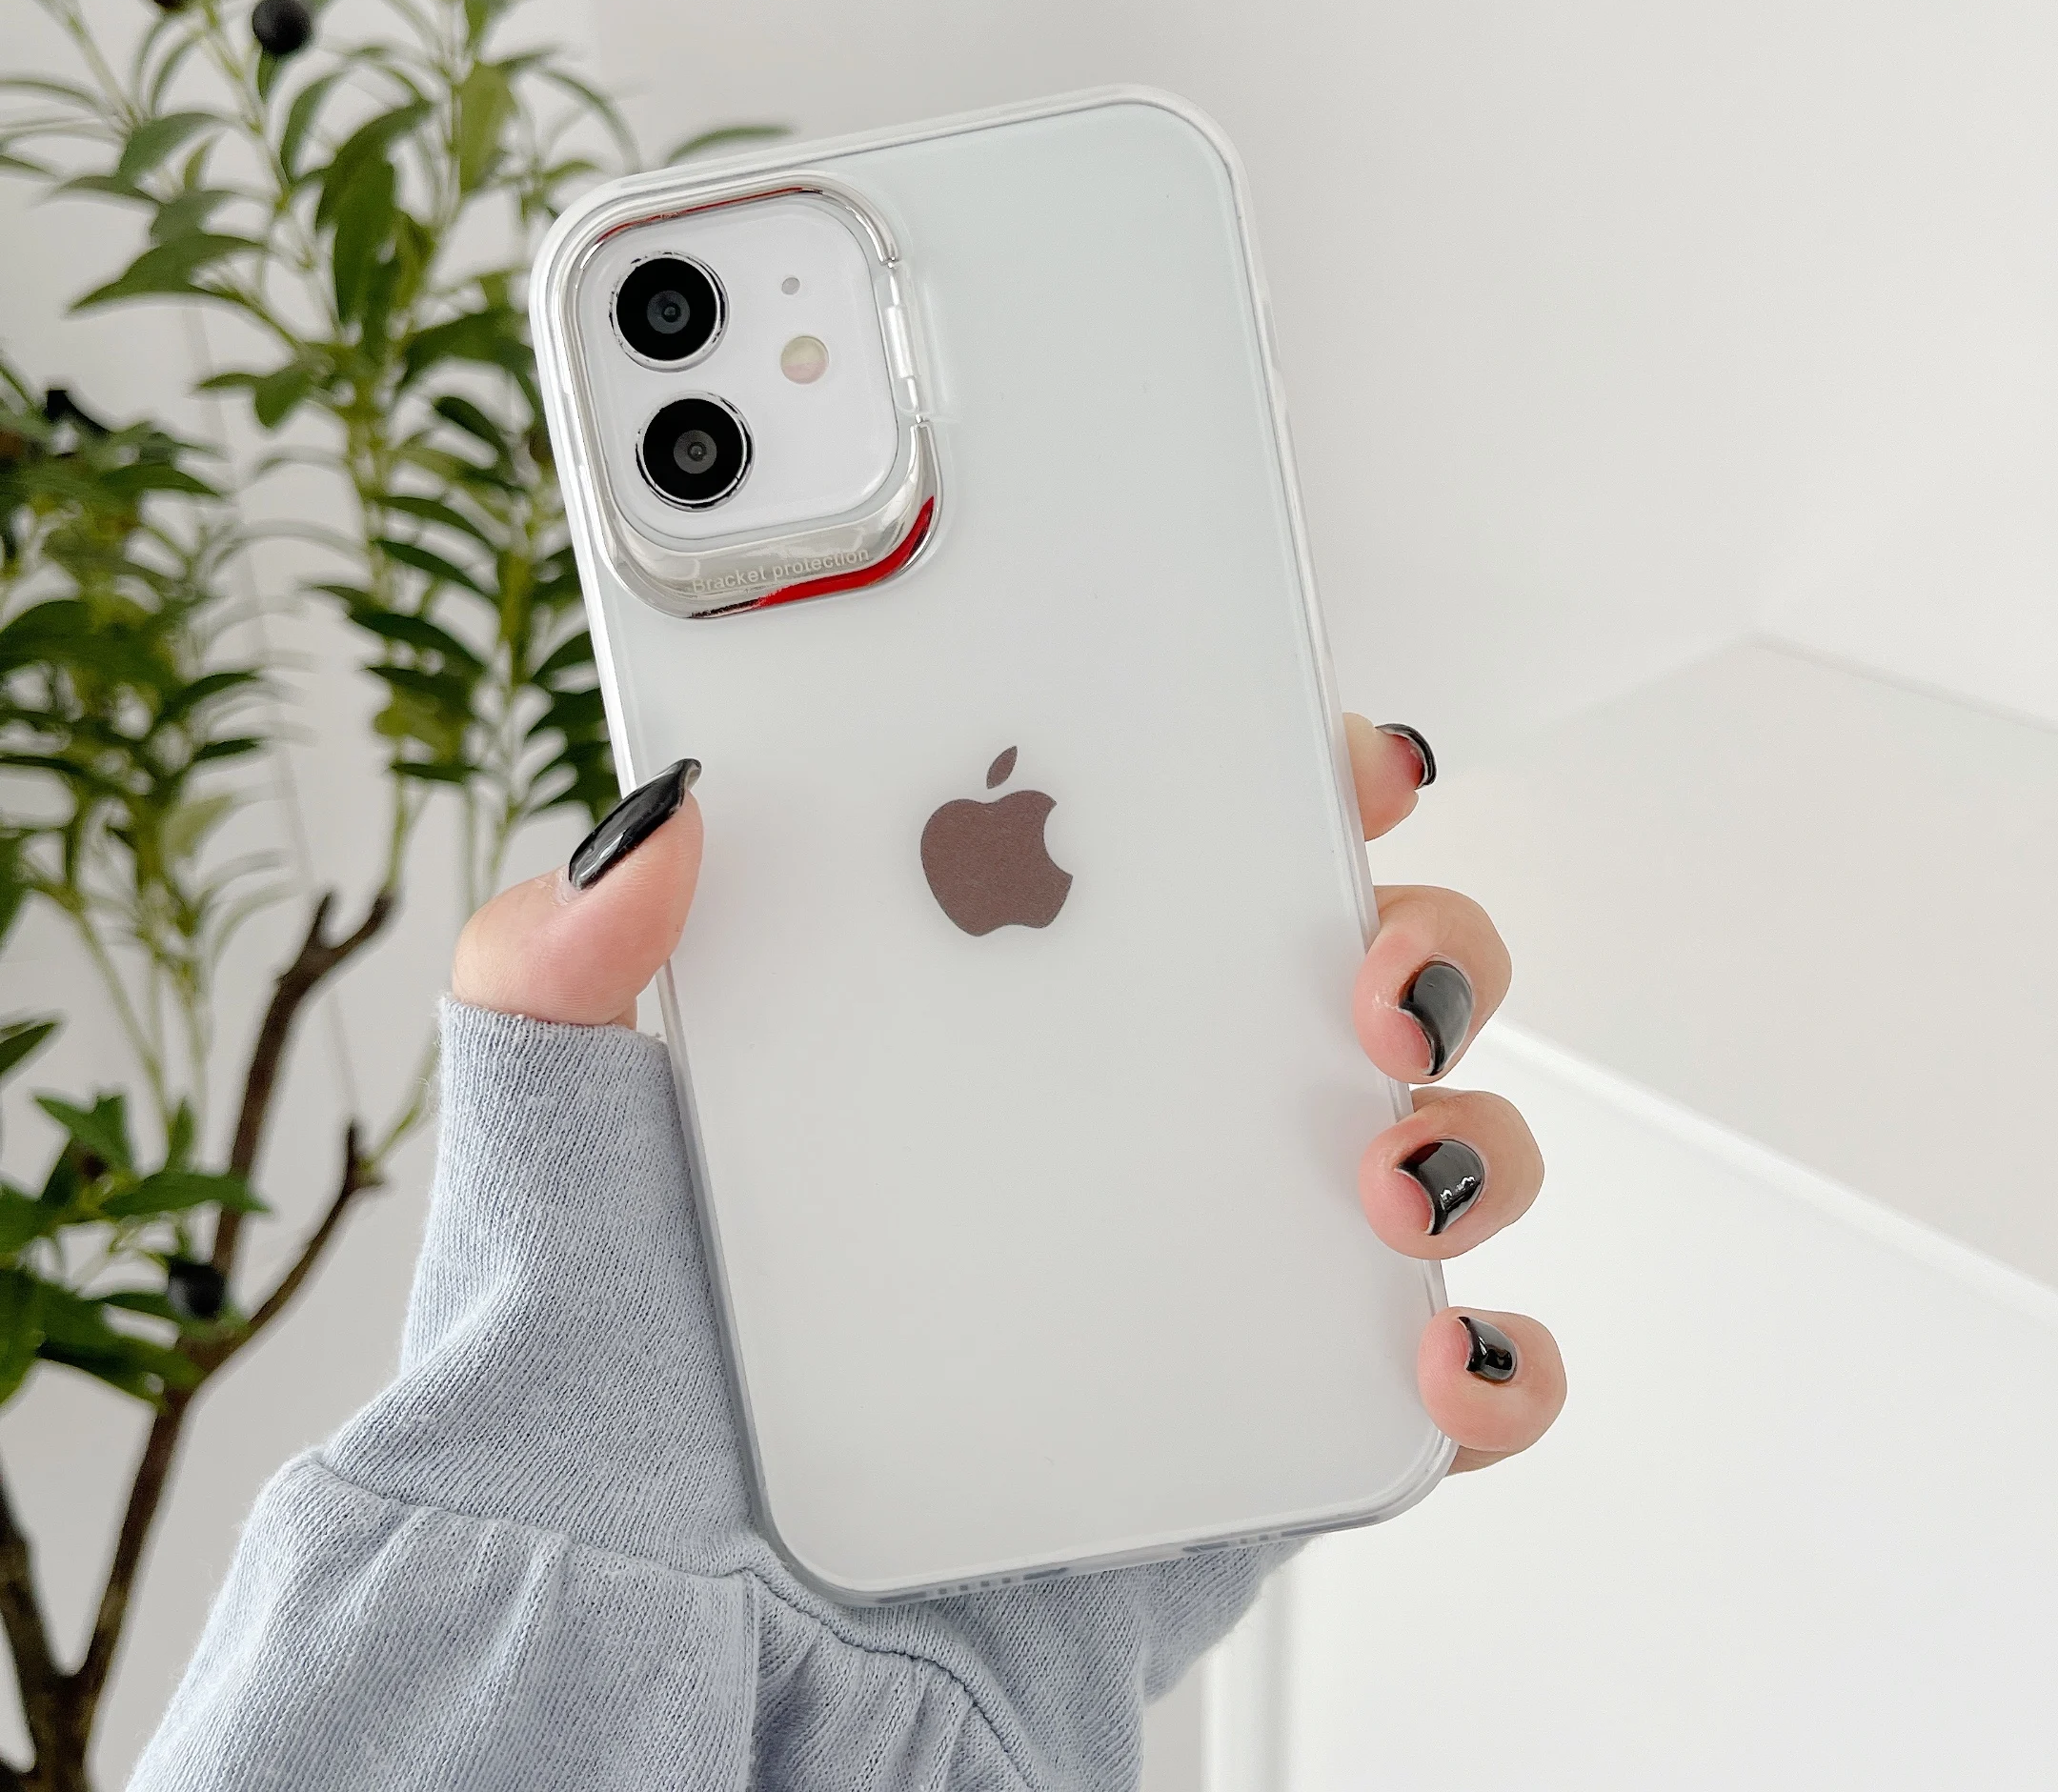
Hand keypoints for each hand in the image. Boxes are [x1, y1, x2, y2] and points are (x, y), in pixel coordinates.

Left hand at [454, 717, 1564, 1479]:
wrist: (674, 1648)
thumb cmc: (624, 1392)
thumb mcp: (559, 1148)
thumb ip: (557, 970)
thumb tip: (657, 814)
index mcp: (998, 1008)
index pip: (1174, 848)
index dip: (1278, 778)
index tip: (1327, 748)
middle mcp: (1126, 1118)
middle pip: (1348, 979)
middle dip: (1418, 939)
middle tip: (1368, 969)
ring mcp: (1207, 1270)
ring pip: (1427, 1155)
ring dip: (1471, 1134)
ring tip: (1390, 1165)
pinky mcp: (1252, 1432)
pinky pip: (1427, 1389)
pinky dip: (1490, 1368)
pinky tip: (1432, 1357)